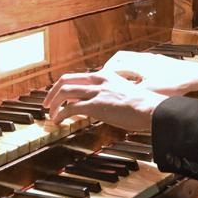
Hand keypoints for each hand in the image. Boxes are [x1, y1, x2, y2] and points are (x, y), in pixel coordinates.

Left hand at [42, 70, 168, 129]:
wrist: (150, 108)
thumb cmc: (142, 104)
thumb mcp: (123, 90)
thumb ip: (109, 92)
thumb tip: (100, 102)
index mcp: (104, 75)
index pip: (77, 77)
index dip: (63, 86)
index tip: (57, 95)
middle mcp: (98, 80)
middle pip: (65, 81)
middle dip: (52, 93)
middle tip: (47, 104)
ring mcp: (96, 92)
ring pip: (65, 93)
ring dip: (54, 104)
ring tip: (51, 115)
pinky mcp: (95, 105)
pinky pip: (71, 108)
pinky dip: (61, 115)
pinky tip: (60, 122)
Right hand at [98, 51, 197, 96]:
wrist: (194, 76)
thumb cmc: (174, 83)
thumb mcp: (149, 92)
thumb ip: (131, 94)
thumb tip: (117, 101)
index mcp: (135, 64)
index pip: (111, 67)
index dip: (103, 76)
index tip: (98, 85)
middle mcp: (140, 58)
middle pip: (117, 60)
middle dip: (109, 70)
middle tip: (104, 81)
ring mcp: (149, 59)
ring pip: (128, 62)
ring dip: (120, 71)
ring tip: (117, 84)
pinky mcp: (156, 63)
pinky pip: (137, 64)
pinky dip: (131, 72)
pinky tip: (135, 83)